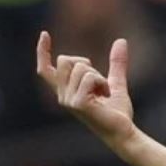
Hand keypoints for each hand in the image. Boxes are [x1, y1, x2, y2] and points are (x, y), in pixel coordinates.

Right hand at [36, 31, 134, 145]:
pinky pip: (89, 77)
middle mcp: (62, 96)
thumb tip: (121, 41)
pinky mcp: (77, 104)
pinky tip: (105, 96)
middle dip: (86, 63)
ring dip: (98, 75)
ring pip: (80, 67)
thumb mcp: (115, 82)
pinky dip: (102, 82)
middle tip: (98, 82)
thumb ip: (116, 63)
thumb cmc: (117, 112)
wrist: (123, 131)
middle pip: (65, 60)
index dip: (42, 51)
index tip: (44, 34)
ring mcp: (68, 100)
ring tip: (104, 92)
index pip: (46, 70)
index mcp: (66, 91)